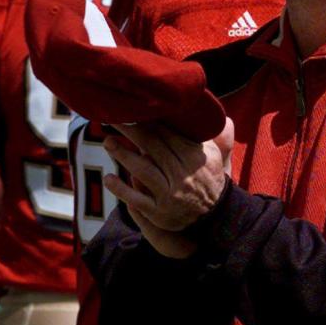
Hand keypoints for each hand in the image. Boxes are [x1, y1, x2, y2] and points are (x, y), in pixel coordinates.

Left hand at [104, 119, 233, 250]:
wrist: (216, 215)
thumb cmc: (209, 178)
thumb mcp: (213, 154)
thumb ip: (202, 134)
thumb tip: (193, 109)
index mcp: (194, 157)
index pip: (168, 135)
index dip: (149, 122)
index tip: (134, 111)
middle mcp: (182, 175)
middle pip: (153, 148)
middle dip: (132, 131)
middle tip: (114, 118)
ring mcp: (170, 195)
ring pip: (143, 170)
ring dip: (123, 155)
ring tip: (108, 141)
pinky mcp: (159, 212)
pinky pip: (137, 200)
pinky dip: (121, 189)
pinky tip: (108, 178)